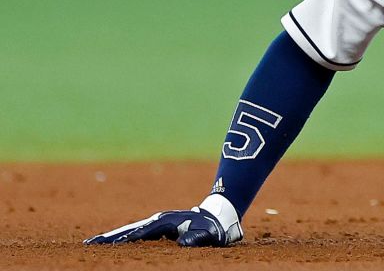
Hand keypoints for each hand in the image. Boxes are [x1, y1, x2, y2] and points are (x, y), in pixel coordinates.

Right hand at [85, 208, 242, 247]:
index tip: (104, 245)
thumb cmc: (213, 227)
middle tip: (87, 245)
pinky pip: (136, 233)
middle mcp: (157, 220)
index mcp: (165, 222)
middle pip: (128, 230)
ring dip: (112, 238)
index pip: (139, 233)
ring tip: (92, 244)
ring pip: (129, 230)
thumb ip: (196, 238)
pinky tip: (112, 244)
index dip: (122, 240)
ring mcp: (156, 223)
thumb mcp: (208, 234)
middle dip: (108, 238)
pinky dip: (122, 237)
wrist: (218, 215)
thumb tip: (182, 243)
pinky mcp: (157, 227)